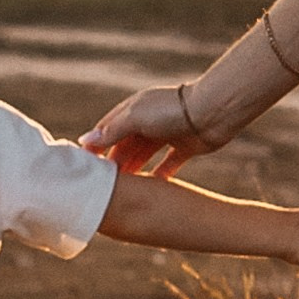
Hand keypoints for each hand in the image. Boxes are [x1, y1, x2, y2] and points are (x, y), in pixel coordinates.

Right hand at [83, 82, 221, 173]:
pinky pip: (168, 163)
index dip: (96, 146)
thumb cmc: (171, 111)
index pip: (108, 129)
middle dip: (115, 162)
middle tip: (105, 184)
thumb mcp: (136, 118)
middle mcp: (148, 121)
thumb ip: (112, 130)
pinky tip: (153, 186)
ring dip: (134, 169)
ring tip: (124, 189)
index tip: (85, 166)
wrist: (213, 112)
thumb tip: (85, 141)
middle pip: (125, 144)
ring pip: (144, 155)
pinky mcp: (184, 146)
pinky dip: (160, 174)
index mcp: (134, 110)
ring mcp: (166, 133)